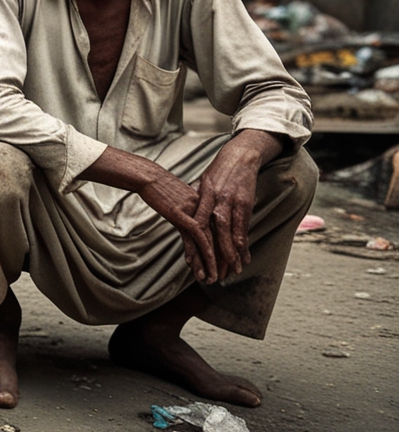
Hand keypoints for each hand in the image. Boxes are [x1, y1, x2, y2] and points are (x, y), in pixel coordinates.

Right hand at [136, 169, 218, 283]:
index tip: (221, 266)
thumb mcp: (178, 199)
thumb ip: (187, 210)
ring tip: (211, 278)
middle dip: (219, 261)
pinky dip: (200, 254)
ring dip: (211, 263)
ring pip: (208, 242)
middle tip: (221, 277)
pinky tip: (200, 267)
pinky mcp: (183, 215)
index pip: (216, 232)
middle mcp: (204, 210)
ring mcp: (195, 213)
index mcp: (205, 206)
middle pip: (216, 239)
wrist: (148, 177)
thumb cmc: (158, 186)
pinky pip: (196, 238)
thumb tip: (188, 221)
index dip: (220, 251)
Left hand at [194, 134, 269, 280]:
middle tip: (215, 275)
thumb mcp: (203, 183)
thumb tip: (185, 212)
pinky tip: (244, 256)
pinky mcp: (246, 204)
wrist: (240, 155)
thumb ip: (196, 200)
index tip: (194, 261)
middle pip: (214, 234)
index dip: (196, 244)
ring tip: (233, 271)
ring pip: (230, 234)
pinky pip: (244, 227)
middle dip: (216, 256)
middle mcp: (216, 202)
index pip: (197, 225)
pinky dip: (244, 243)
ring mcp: (232, 203)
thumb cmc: (219, 170)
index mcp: (203, 197)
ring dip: (232, 254)